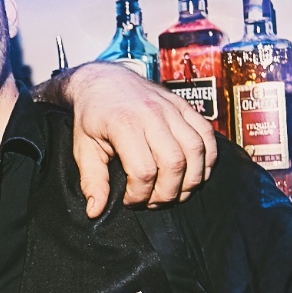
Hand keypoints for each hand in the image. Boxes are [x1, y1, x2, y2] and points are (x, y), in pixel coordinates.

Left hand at [41, 62, 216, 216]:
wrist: (103, 80)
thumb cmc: (92, 117)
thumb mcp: (83, 148)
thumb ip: (92, 180)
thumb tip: (95, 212)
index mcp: (124, 124)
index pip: (143, 171)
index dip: (140, 195)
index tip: (130, 200)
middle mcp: (152, 114)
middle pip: (174, 163)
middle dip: (167, 193)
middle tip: (153, 201)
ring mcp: (172, 108)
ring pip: (196, 150)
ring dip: (191, 180)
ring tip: (175, 193)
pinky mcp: (184, 106)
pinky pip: (207, 134)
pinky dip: (208, 158)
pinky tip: (195, 173)